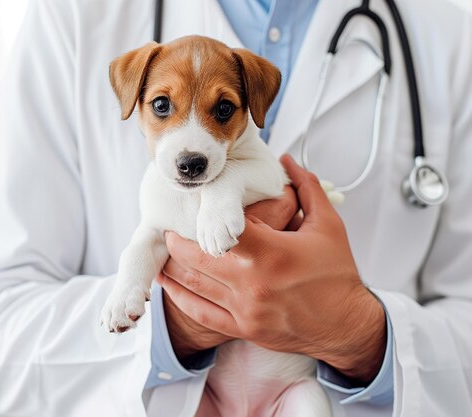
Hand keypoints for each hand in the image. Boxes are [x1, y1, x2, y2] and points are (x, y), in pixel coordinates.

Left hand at [160, 155, 385, 383]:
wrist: (348, 327)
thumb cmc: (338, 274)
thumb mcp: (329, 225)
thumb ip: (306, 188)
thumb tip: (288, 160)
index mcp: (272, 254)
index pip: (225, 229)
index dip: (204, 214)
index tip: (192, 204)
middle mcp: (252, 283)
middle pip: (198, 257)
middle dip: (178, 241)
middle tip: (169, 227)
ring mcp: (245, 309)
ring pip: (194, 284)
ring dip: (173, 265)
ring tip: (165, 248)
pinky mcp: (242, 328)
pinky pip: (201, 313)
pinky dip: (180, 297)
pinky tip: (169, 284)